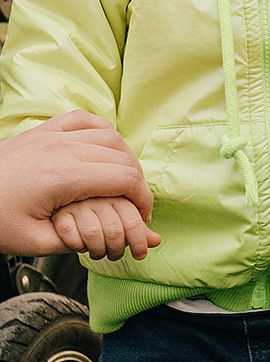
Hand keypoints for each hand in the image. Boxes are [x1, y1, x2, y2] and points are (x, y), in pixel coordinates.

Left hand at [1, 111, 156, 256]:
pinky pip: (85, 119)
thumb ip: (77, 240)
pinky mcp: (43, 130)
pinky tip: (105, 147)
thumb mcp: (34, 242)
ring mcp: (52, 134)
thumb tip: (111, 239)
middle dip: (138, 182)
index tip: (142, 217)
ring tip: (123, 181)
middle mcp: (62, 148)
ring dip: (125, 157)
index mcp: (64, 176)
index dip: (143, 199)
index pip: (126, 179)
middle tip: (135, 205)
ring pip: (110, 135)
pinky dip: (103, 130)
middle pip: (123, 157)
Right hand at [52, 197, 159, 260]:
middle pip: (115, 231)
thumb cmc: (93, 213)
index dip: (139, 242)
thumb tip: (157, 241)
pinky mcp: (58, 213)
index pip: (133, 221)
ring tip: (97, 252)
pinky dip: (77, 246)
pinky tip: (80, 245)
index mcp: (116, 193)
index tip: (140, 254)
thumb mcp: (118, 218)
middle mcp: (97, 195)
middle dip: (118, 250)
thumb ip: (137, 229)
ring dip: (98, 251)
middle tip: (116, 255)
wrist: (59, 198)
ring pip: (93, 234)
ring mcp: (76, 203)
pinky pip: (71, 235)